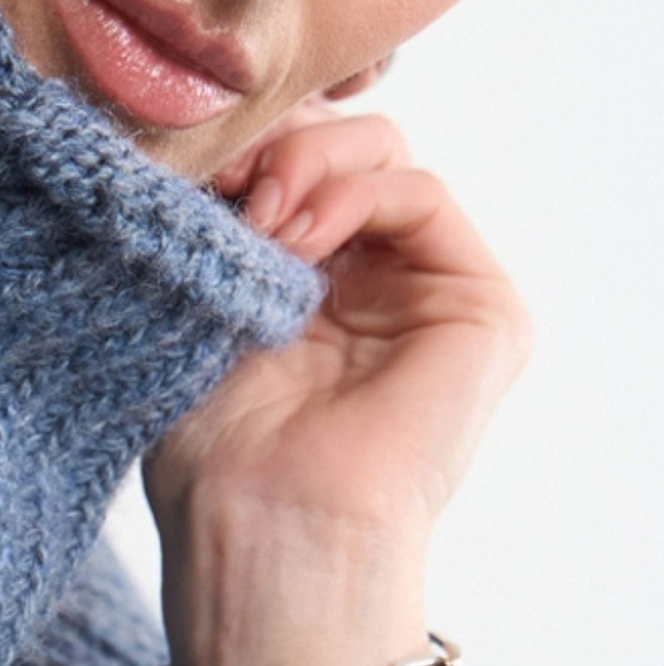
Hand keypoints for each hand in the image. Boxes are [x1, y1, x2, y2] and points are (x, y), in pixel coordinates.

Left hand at [142, 95, 529, 665]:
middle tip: (225, 186)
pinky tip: (294, 234)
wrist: (263, 528)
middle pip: (342, 144)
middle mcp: (376, 284)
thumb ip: (220, 222)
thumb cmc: (212, 454)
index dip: (241, 148)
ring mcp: (432, 294)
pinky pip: (421, 193)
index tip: (182, 170)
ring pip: (384, 153)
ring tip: (256, 217)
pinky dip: (350, 193)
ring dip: (307, 164)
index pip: (288, 164)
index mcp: (309, 286)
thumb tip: (215, 137)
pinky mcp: (483, 308)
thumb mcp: (199, 311)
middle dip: (276, 145)